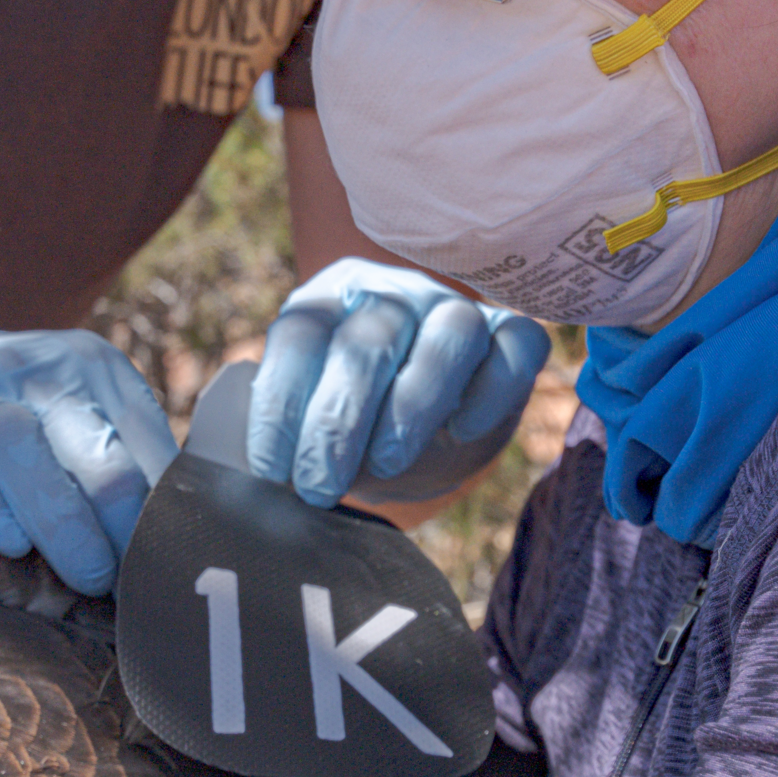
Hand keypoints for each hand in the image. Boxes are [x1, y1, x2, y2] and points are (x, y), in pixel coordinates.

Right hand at [0, 329, 176, 595]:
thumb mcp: (85, 415)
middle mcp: (34, 369)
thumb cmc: (30, 418)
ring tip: (85, 571)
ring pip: (15, 444)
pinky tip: (9, 541)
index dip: (159, 503)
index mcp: (92, 367)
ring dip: (57, 516)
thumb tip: (187, 535)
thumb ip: (131, 463)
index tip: (170, 560)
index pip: (139, 436)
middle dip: (116, 517)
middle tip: (129, 577)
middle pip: (86, 441)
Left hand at [249, 260, 548, 507]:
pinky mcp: (512, 334)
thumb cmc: (354, 427)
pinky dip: (490, 390)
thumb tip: (260, 468)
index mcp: (330, 301)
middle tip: (320, 483)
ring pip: (449, 332)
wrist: (422, 435)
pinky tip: (462, 429)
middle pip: (369, 339)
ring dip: (415, 402)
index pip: (300, 336)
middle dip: (338, 421)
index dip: (281, 405)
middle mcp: (393, 293)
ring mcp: (456, 307)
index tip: (273, 469)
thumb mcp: (309, 425)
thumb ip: (284, 432)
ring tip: (387, 461)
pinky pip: (517, 344)